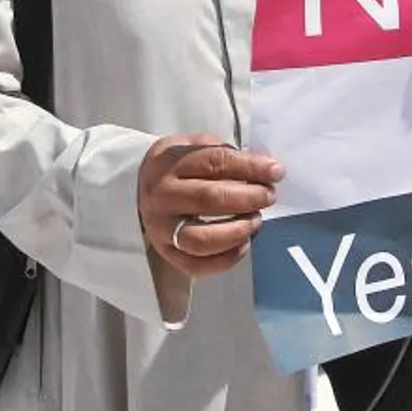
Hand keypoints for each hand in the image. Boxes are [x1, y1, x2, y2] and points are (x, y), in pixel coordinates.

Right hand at [138, 135, 283, 278]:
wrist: (135, 188)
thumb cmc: (175, 167)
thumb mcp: (191, 146)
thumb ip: (224, 152)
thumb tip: (263, 165)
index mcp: (169, 163)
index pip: (214, 162)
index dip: (250, 166)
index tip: (276, 171)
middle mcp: (162, 196)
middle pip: (210, 198)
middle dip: (248, 197)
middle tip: (269, 196)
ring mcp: (162, 228)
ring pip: (202, 238)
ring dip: (238, 230)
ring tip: (256, 221)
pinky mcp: (166, 253)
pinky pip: (197, 265)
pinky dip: (226, 259)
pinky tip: (244, 244)